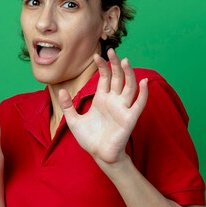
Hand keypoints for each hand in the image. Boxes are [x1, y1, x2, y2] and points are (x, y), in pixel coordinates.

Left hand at [58, 49, 147, 164]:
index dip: (102, 66)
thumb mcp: (74, 121)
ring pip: (129, 86)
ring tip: (125, 61)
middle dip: (115, 64)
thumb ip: (68, 106)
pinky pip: (139, 103)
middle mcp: (114, 101)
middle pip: (118, 78)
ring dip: (129, 74)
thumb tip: (61, 91)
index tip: (96, 55)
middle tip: (112, 51)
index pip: (105, 78)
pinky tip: (144, 82)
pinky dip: (143, 93)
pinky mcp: (130, 118)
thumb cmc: (89, 139)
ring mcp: (123, 108)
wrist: (99, 155)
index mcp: (102, 99)